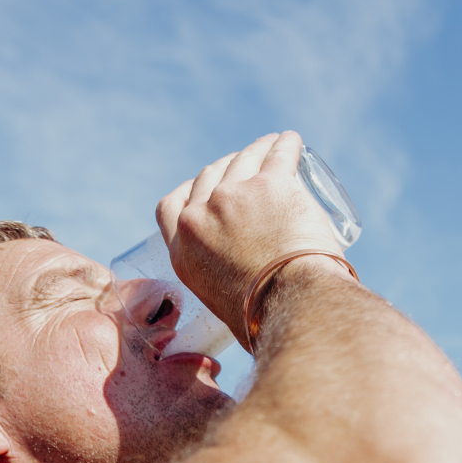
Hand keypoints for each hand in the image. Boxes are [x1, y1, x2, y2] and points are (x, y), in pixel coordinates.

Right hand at [156, 131, 344, 346]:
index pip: (170, 207)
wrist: (292, 307)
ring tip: (270, 147)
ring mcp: (232, 197)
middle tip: (244, 168)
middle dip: (225, 168)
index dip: (188, 191)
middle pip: (207, 177)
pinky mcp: (270, 184)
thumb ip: (219, 287)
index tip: (205, 189)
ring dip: (256, 149)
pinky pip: (278, 153)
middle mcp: (199, 219)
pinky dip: (284, 145)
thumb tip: (240, 295)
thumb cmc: (264, 320)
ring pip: (243, 159)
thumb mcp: (219, 306)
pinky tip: (290, 142)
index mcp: (182, 251)